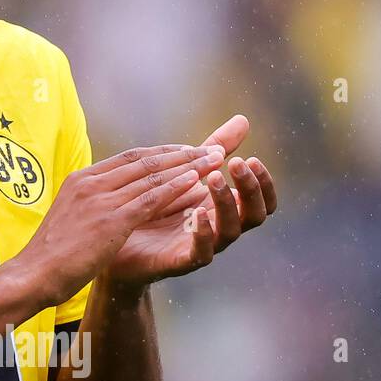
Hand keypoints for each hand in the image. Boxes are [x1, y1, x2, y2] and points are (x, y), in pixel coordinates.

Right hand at [16, 144, 226, 309]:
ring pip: (151, 176)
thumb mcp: (70, 216)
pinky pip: (150, 199)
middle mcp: (90, 183)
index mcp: (80, 179)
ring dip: (187, 166)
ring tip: (213, 161)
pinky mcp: (111, 220)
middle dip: (181, 154)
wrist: (34, 273)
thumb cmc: (51, 252)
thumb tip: (108, 197)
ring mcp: (100, 200)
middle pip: (144, 161)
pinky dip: (175, 188)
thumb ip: (89, 201)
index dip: (162, 152)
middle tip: (211, 148)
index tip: (186, 150)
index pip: (128, 158)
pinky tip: (196, 183)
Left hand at [104, 114, 278, 288]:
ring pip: (231, 231)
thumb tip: (243, 120)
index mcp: (223, 207)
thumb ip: (213, 150)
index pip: (259, 199)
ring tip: (213, 177)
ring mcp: (202, 246)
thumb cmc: (156, 208)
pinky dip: (204, 233)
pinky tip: (198, 212)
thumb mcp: (185, 174)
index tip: (251, 158)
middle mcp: (219, 227)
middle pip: (254, 214)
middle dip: (249, 188)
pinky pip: (202, 253)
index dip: (262, 182)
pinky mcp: (180, 261)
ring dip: (226, 203)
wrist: (117, 246)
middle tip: (236, 163)